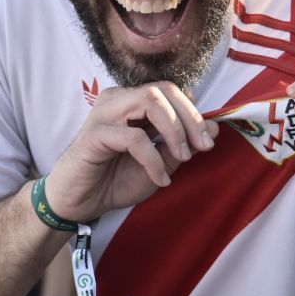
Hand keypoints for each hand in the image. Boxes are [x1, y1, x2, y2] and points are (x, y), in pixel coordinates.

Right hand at [43, 83, 218, 222]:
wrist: (80, 204)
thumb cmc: (115, 180)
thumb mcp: (159, 165)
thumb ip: (182, 145)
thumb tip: (214, 127)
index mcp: (132, 102)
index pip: (170, 91)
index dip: (194, 112)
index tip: (208, 141)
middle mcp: (117, 100)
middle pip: (163, 90)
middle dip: (189, 118)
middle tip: (201, 147)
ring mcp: (104, 114)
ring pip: (149, 101)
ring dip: (174, 130)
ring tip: (182, 158)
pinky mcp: (94, 134)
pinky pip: (134, 138)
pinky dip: (153, 158)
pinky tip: (159, 178)